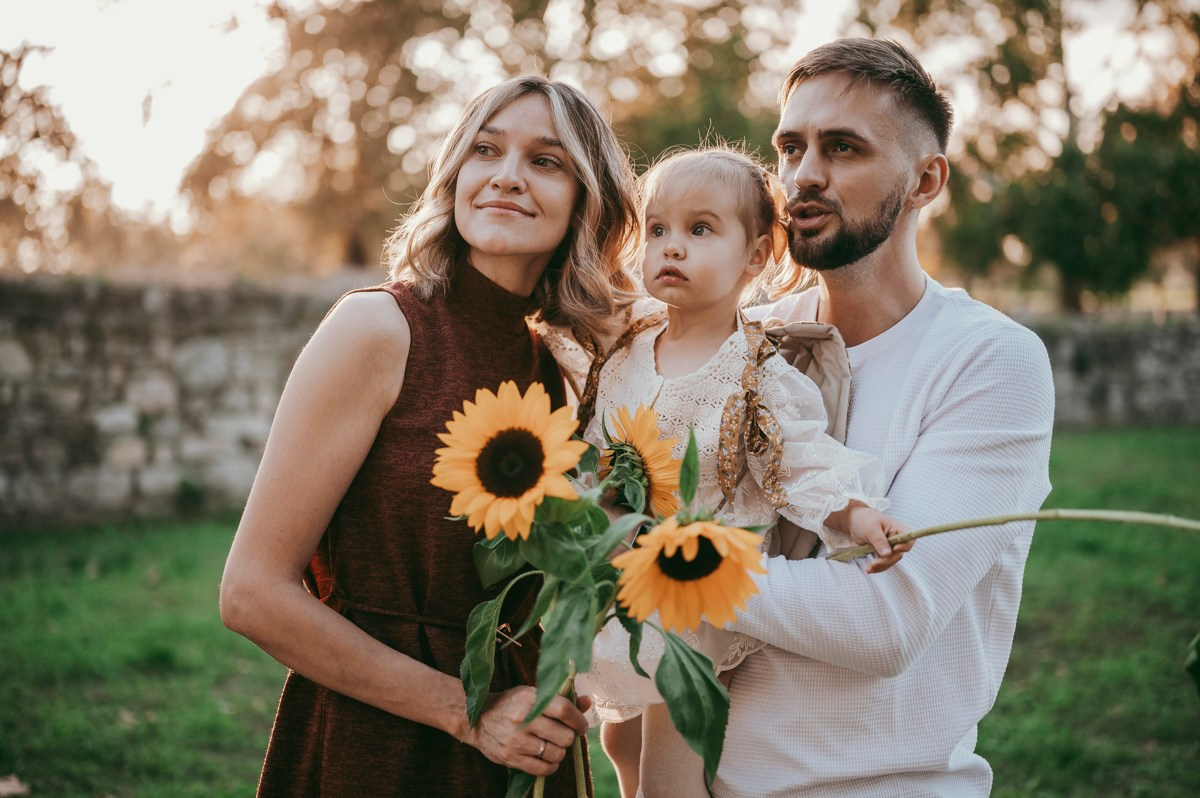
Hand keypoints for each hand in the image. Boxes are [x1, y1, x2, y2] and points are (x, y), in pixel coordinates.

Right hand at [462, 685, 588, 776]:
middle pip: (564, 736)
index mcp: (530, 699)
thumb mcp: (532, 694)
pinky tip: (547, 758)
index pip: (564, 710)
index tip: (581, 725)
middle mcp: (524, 720)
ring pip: (556, 754)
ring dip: (560, 751)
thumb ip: (560, 699)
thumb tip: (588, 701)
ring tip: (553, 745)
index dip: (579, 720)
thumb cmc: (510, 704)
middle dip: (570, 737)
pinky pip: (543, 769)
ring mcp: (517, 741)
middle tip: (564, 735)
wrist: (476, 719)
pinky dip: (550, 765)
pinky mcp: (511, 759)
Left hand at [826, 502, 912, 573]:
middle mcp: (897, 538)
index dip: (904, 546)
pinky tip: (869, 569)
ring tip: (869, 568)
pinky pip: (884, 562)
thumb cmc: (864, 520)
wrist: (854, 521)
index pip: (909, 539)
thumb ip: (880, 541)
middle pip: (899, 554)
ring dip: (881, 566)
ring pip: (891, 560)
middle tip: (874, 563)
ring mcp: (890, 546)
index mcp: (897, 528)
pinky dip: (878, 567)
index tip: (894, 549)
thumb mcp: (871, 529)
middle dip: (887, 560)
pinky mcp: (883, 552)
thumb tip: (887, 554)